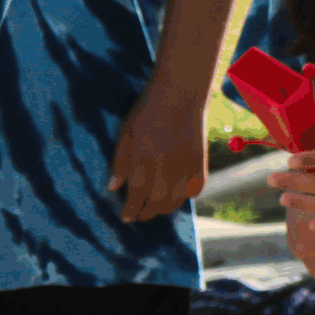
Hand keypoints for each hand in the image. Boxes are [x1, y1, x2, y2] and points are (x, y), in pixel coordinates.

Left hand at [109, 78, 205, 221]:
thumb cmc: (146, 113)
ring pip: (176, 201)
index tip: (125, 217)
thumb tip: (113, 187)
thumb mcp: (126, 134)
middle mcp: (166, 169)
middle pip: (156, 203)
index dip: (130, 209)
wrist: (179, 97)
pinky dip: (184, 196)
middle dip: (145, 213)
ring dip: (163, 209)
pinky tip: (176, 194)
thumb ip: (120, 162)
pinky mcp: (201, 166)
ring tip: (153, 208)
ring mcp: (186, 169)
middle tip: (138, 215)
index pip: (136, 195)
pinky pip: (194, 191)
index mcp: (144, 161)